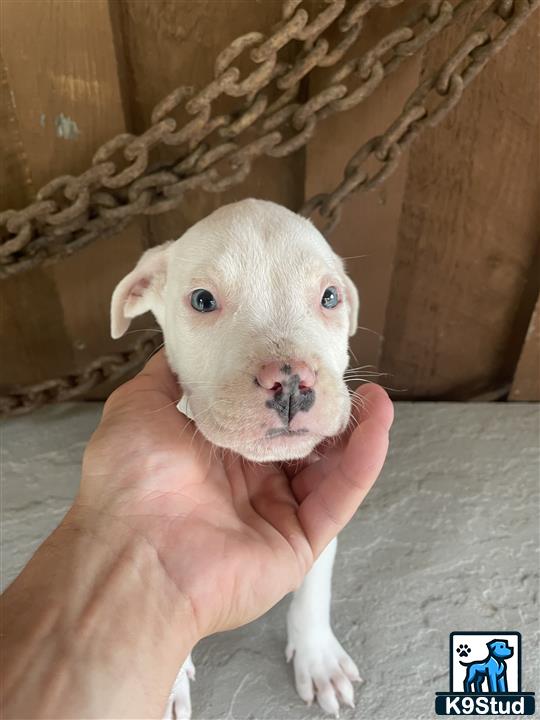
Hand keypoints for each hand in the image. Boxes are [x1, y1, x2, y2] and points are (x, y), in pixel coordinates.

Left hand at [78, 350, 392, 639]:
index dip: (289, 393)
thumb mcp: (139, 406)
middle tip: (348, 381)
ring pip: (329, 469)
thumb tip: (180, 347)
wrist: (132, 553)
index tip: (309, 363)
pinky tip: (379, 426)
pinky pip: (339, 498)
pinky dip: (363, 463)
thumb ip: (167, 377)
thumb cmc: (130, 478)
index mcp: (217, 453)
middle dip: (328, 412)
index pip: (265, 419)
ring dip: (357, 433)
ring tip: (377, 399)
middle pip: (304, 443)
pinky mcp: (299, 543)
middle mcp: (249, 483)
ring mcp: (276, 515)